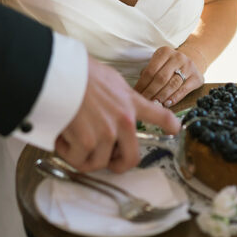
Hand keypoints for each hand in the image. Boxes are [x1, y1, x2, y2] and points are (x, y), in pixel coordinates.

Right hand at [55, 57, 180, 172]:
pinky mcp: (89, 142)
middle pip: (132, 158)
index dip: (169, 125)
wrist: (61, 72)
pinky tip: (62, 138)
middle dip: (118, 164)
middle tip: (106, 162)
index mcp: (130, 102)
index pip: (159, 114)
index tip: (174, 129)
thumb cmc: (79, 72)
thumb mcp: (109, 79)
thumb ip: (117, 96)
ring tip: (72, 139)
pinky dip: (68, 153)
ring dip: (84, 156)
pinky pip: (79, 160)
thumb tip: (111, 105)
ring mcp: (107, 132)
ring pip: (100, 163)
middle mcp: (124, 120)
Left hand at [135, 45, 204, 107]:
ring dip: (161, 96)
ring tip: (154, 105)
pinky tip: (167, 104)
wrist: (191, 62)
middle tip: (144, 102)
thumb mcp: (159, 63)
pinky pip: (183, 90)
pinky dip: (174, 98)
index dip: (142, 84)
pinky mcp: (197, 77)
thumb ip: (149, 73)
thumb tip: (137, 90)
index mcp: (164, 52)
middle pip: (161, 78)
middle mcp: (178, 57)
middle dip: (151, 92)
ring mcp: (189, 66)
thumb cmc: (169, 66)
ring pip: (172, 85)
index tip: (136, 95)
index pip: (150, 70)